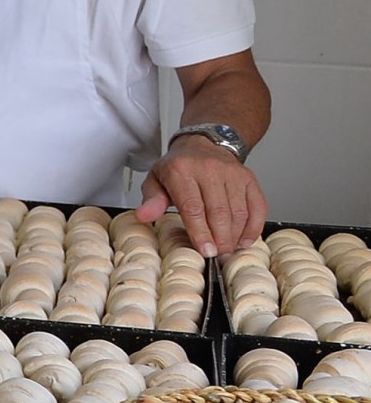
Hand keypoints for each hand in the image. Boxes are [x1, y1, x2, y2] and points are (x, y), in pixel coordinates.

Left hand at [135, 135, 265, 256]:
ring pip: (239, 211)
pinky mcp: (249, 178)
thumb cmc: (178, 169)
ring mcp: (233, 173)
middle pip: (219, 211)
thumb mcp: (155, 181)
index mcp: (182, 171)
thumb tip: (144, 216)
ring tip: (228, 253)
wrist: (203, 145)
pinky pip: (257, 205)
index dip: (200, 232)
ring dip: (235, 236)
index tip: (205, 251)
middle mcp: (210, 170)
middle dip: (220, 239)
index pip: (193, 207)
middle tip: (218, 258)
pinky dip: (253, 226)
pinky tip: (245, 241)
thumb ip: (151, 200)